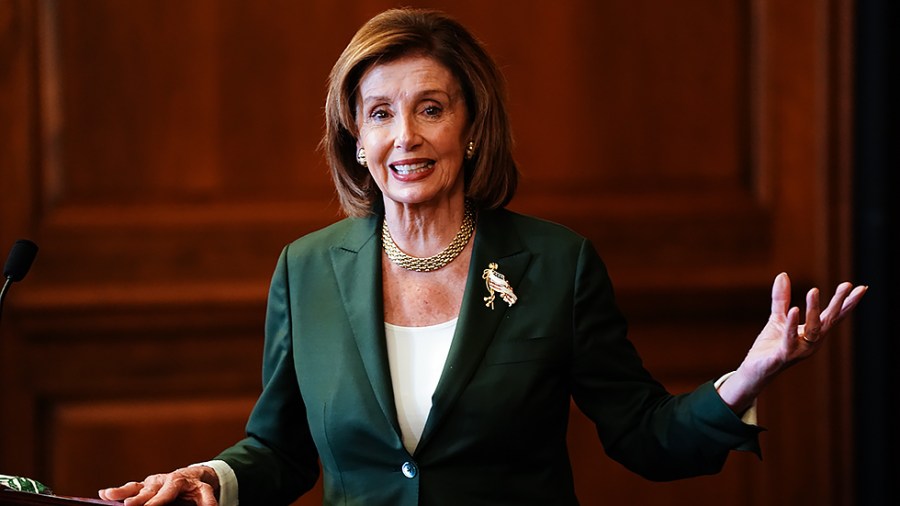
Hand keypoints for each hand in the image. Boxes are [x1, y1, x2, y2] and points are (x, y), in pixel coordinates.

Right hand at [98, 466, 218, 505]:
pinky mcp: (144, 486)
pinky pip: (130, 488)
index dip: (158, 501)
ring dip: (122, 492)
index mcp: (178, 482)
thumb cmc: (198, 488)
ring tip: (108, 495)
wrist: (194, 475)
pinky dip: (117, 492)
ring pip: (137, 487)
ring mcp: (152, 483)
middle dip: (139, 499)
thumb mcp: (205, 494)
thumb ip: (207, 501)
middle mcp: (164, 480)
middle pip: (150, 491)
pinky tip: (102, 494)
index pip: (168, 493)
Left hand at [717, 272, 866, 412]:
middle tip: (847, 285)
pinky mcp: (783, 355)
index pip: (833, 316)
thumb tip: (783, 274)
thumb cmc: (771, 346)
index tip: (860, 287)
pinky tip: (795, 309)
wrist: (756, 370)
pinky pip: (790, 339)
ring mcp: (799, 350)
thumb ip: (781, 298)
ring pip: (812, 329)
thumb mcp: (777, 318)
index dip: (847, 303)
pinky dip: (792, 325)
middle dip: (839, 304)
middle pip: (829, 321)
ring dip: (814, 310)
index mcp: (812, 333)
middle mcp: (811, 342)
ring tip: (814, 290)